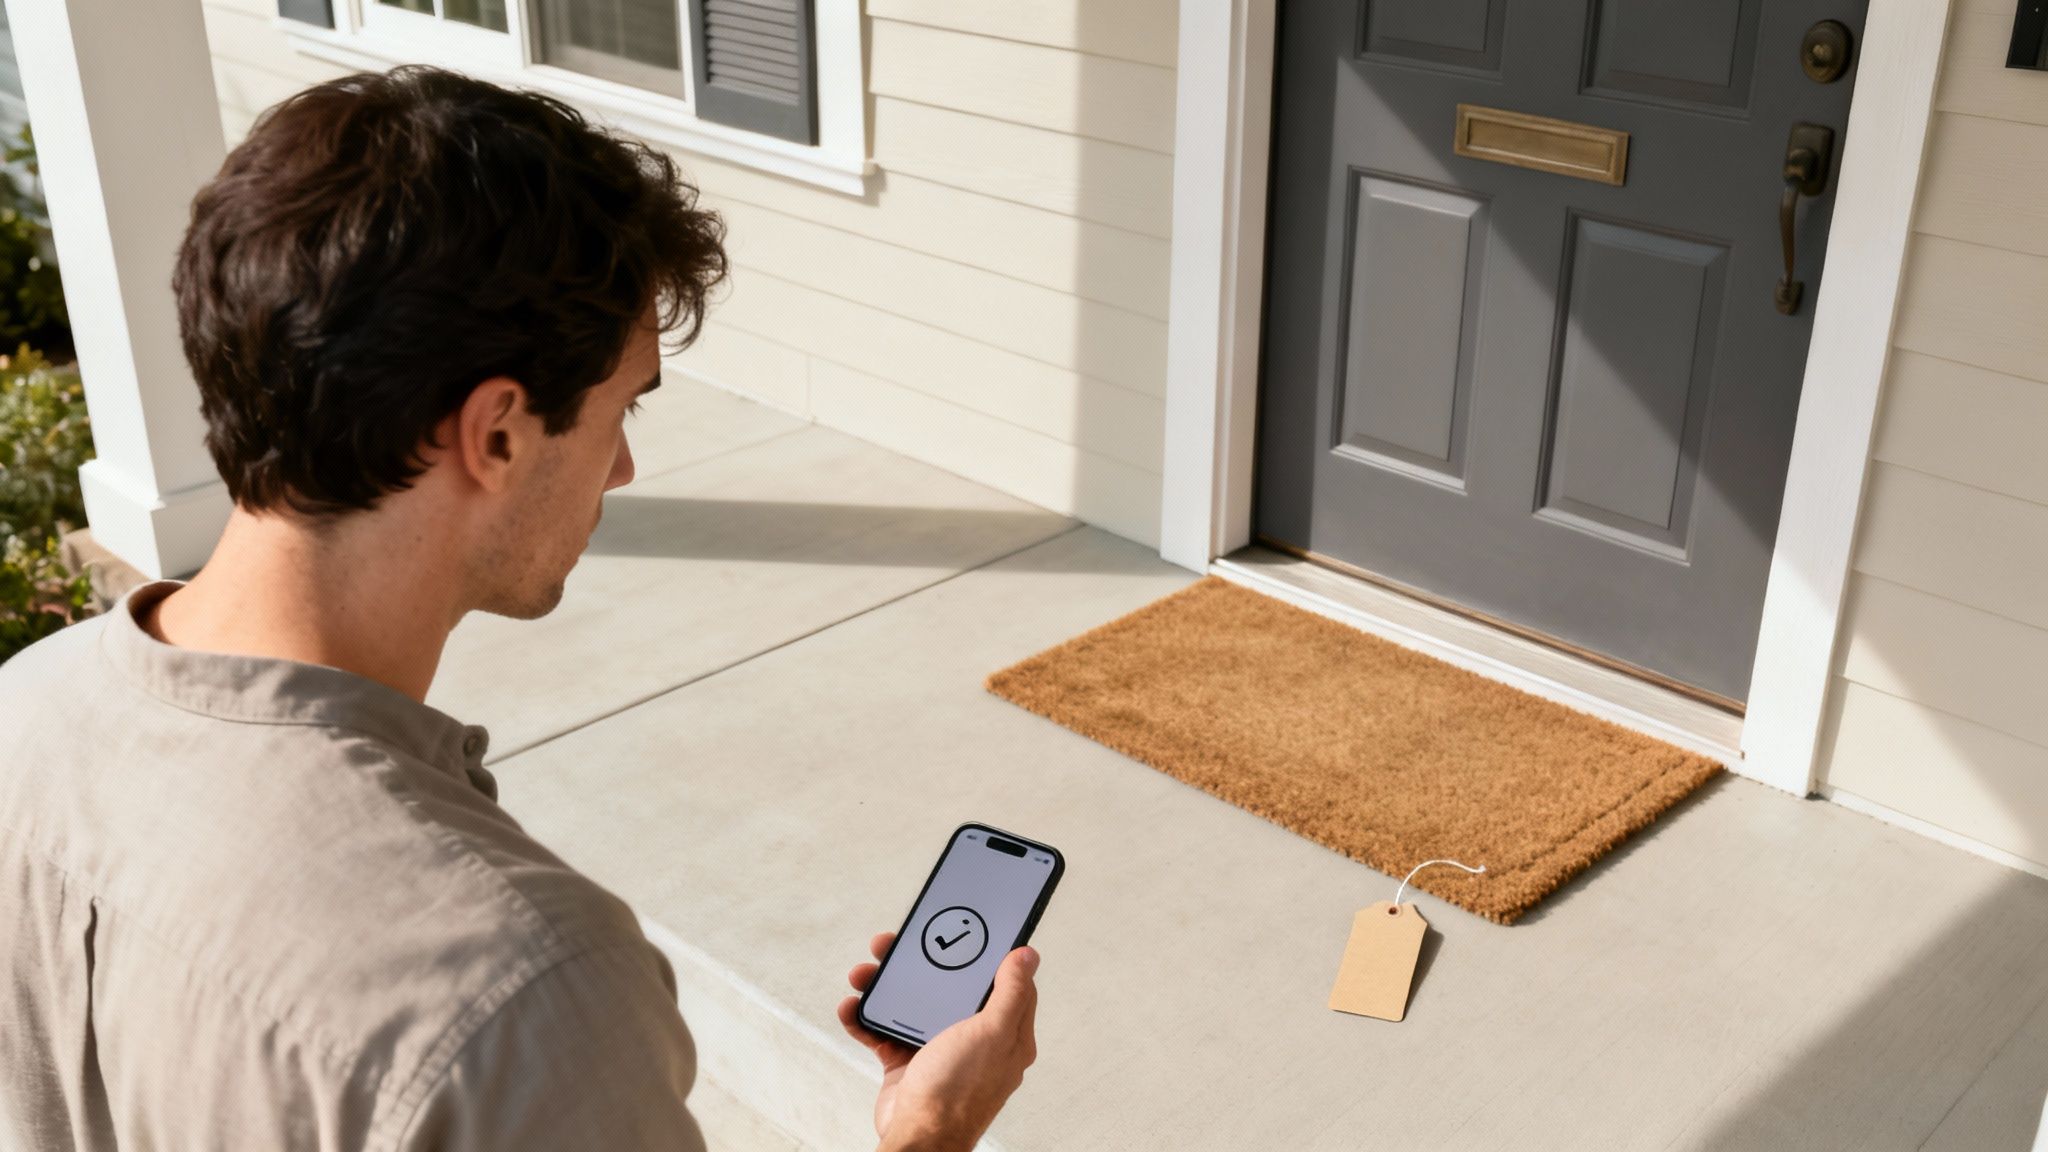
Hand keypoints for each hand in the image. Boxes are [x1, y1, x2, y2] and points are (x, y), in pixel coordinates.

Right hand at [835, 932, 1039, 1151]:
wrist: (918, 1139)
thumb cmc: (958, 1092)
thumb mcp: (992, 1033)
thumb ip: (1011, 993)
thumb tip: (1028, 955)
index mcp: (1003, 1033)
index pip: (1002, 983)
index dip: (985, 955)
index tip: (967, 931)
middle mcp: (972, 1040)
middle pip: (947, 987)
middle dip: (919, 965)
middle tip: (893, 945)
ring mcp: (938, 1051)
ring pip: (911, 1005)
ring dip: (883, 987)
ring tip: (863, 975)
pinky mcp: (907, 1064)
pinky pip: (884, 1032)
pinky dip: (865, 1019)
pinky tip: (852, 1007)